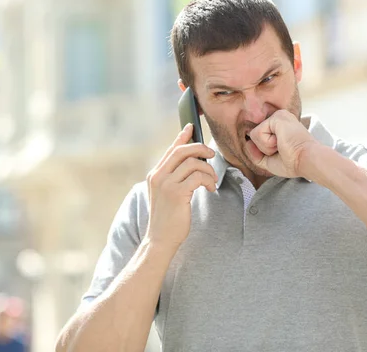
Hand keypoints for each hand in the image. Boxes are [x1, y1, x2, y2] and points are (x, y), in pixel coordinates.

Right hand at [145, 124, 216, 247]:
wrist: (160, 239)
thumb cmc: (168, 217)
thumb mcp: (167, 193)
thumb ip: (174, 177)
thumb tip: (193, 161)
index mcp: (155, 174)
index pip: (171, 149)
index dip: (182, 136)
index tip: (191, 126)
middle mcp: (158, 176)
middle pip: (182, 150)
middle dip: (201, 149)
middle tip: (212, 156)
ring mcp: (166, 184)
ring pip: (193, 163)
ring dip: (208, 170)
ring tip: (211, 182)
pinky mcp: (176, 193)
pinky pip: (198, 177)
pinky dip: (208, 180)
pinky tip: (210, 189)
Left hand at [245, 110, 317, 177]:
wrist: (305, 161)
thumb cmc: (293, 162)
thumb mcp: (269, 161)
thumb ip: (256, 153)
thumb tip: (247, 142)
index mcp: (280, 127)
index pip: (259, 136)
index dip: (264, 149)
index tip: (282, 152)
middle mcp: (279, 118)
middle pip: (255, 136)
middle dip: (264, 149)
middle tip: (282, 150)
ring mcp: (278, 116)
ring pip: (254, 134)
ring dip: (266, 147)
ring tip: (282, 146)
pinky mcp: (276, 117)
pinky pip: (257, 133)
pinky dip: (266, 144)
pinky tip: (281, 143)